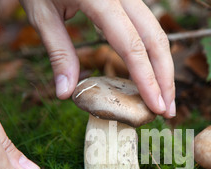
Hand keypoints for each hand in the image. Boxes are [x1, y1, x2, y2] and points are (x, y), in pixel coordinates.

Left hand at [20, 0, 175, 117]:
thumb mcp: (41, 14)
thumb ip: (59, 53)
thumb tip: (66, 94)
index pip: (132, 45)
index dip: (147, 79)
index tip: (155, 107)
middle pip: (156, 39)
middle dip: (165, 78)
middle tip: (168, 112)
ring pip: (158, 33)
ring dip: (164, 68)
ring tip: (164, 99)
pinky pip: (148, 28)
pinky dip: (153, 55)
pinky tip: (152, 76)